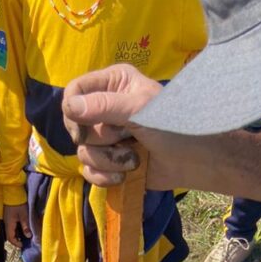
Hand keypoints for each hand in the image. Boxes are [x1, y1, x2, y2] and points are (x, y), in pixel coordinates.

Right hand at [3, 203, 31, 247]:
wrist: (12, 192)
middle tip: (24, 241)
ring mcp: (6, 220)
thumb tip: (29, 236)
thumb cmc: (18, 203)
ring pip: (10, 231)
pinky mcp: (8, 217)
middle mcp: (6, 223)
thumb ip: (26, 226)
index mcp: (9, 224)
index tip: (22, 245)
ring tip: (24, 236)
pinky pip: (11, 227)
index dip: (16, 243)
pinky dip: (16, 230)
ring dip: (16, 235)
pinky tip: (21, 229)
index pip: (10, 238)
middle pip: (9, 236)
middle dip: (16, 240)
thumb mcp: (24, 215)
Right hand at [63, 64, 186, 188]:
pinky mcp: (108, 163)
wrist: (193, 161)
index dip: (73, 112)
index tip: (82, 130)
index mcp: (112, 83)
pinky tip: (125, 176)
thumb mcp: (140, 110)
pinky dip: (105, 178)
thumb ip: (104, 105)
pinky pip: (89, 172)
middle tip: (126, 137)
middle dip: (102, 140)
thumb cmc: (173, 124)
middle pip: (76, 127)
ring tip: (134, 159)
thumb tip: (68, 106)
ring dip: (110, 161)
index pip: (74, 91)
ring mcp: (105, 138)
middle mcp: (104, 108)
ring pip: (83, 153)